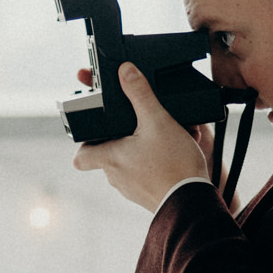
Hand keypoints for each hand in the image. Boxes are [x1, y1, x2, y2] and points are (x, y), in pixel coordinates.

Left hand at [72, 62, 213, 211]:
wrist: (193, 201)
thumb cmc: (172, 164)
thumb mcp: (157, 120)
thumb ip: (140, 93)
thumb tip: (125, 71)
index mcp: (110, 157)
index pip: (79, 157)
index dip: (82, 143)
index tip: (93, 131)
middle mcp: (115, 176)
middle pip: (106, 155)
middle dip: (120, 140)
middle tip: (136, 126)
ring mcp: (131, 188)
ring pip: (127, 164)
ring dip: (140, 151)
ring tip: (161, 139)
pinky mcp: (147, 195)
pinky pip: (145, 175)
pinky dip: (154, 164)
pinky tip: (172, 154)